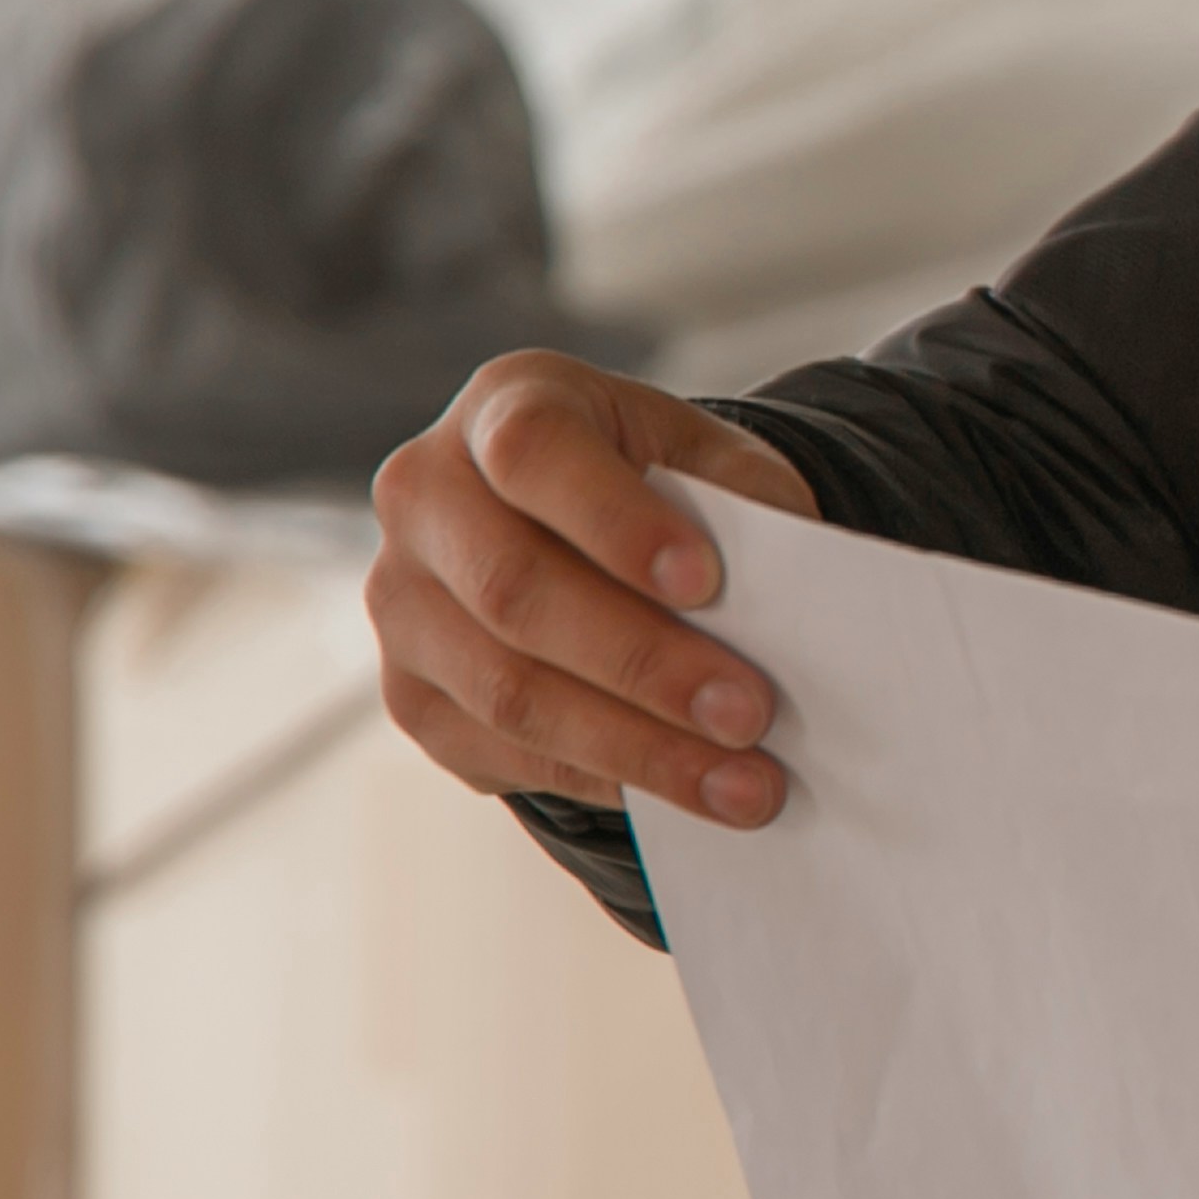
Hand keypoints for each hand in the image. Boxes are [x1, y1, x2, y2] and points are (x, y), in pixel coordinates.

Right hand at [365, 350, 821, 826]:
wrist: (587, 532)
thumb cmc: (661, 490)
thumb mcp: (710, 463)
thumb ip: (744, 509)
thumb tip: (796, 606)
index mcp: (504, 407)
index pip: (534, 454)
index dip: (615, 522)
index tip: (706, 583)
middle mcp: (426, 495)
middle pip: (515, 589)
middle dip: (645, 663)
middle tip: (751, 715)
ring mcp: (401, 598)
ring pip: (508, 690)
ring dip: (637, 747)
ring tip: (744, 785)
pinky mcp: (409, 690)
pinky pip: (499, 750)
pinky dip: (601, 777)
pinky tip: (683, 792)